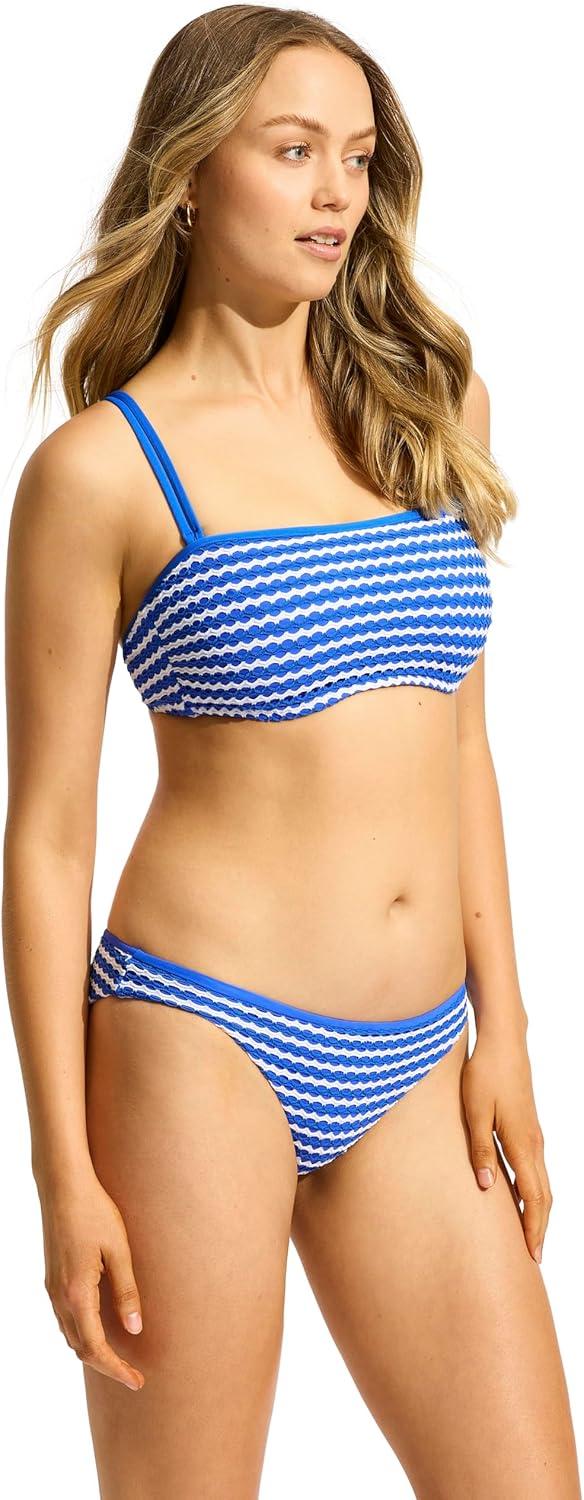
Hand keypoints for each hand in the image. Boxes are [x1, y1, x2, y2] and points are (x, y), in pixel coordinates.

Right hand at [38, 1166, 144, 1389]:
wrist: (62, 1186)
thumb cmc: (95, 1212)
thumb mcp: (119, 1250)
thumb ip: (127, 1291)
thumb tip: (135, 1329)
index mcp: (77, 1293)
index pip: (95, 1347)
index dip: (116, 1368)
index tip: (136, 1381)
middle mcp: (59, 1297)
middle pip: (80, 1348)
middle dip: (106, 1366)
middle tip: (134, 1377)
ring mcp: (52, 1288)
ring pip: (70, 1335)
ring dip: (93, 1352)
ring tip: (120, 1358)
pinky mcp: (53, 1279)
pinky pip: (65, 1319)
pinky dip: (82, 1334)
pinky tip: (100, 1330)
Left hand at [461, 1022, 551, 1264]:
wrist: (503, 1042)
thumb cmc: (484, 1073)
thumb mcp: (474, 1112)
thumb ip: (479, 1150)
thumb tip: (486, 1187)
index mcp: (521, 1143)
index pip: (535, 1197)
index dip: (534, 1228)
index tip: (532, 1255)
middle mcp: (533, 1143)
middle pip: (544, 1195)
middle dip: (539, 1227)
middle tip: (533, 1256)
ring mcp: (534, 1135)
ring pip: (542, 1182)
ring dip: (537, 1210)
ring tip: (527, 1233)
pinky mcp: (528, 1127)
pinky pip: (535, 1168)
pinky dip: (533, 1190)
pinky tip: (520, 1197)